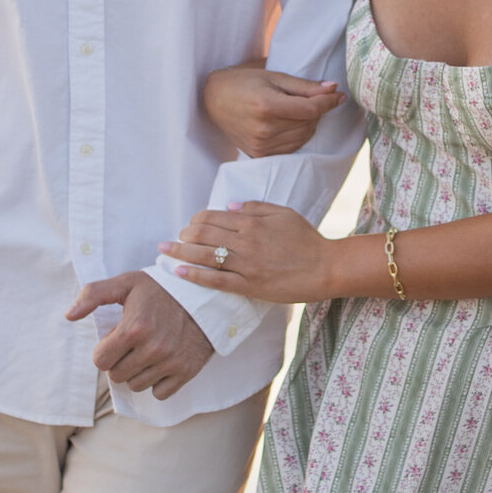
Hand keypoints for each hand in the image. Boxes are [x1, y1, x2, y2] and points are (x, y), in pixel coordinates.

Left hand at [66, 272, 213, 400]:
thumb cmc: (161, 289)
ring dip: (137, 372)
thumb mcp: (127, 283)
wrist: (205, 295)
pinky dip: (157, 382)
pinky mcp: (186, 371)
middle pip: (116, 376)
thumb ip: (93, 294)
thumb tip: (69, 315)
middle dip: (119, 361)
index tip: (117, 337)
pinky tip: (162, 362)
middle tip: (133, 344)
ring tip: (148, 350)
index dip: (105, 349)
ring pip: (136, 385)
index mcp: (134, 328)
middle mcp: (153, 348)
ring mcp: (171, 362)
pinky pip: (159, 393)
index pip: (100, 361)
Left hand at [160, 202, 333, 303]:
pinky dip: (195, 275)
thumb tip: (230, 206)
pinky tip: (179, 272)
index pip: (213, 217)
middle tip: (174, 238)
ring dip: (180, 252)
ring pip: (205, 256)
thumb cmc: (307, 239)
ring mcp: (246, 265)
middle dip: (183, 235)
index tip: (189, 225)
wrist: (325, 268)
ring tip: (165, 252)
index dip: (195, 220)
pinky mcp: (249, 286)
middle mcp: (245, 242)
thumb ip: (256, 207)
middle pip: (203, 234)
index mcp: (252, 222)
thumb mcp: (284, 213)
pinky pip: (216, 281)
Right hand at [204, 63, 344, 157]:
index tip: (338, 95)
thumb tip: (332, 88)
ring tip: (298, 109)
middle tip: (312, 97)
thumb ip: (303, 86)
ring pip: (304, 137)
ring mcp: (261, 145)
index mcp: (267, 106)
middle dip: (317, 110)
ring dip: (309, 123)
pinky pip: (292, 148)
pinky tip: (290, 123)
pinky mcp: (260, 155)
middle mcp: (264, 129)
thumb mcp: (273, 77)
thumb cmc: (243, 82)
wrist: (212, 99)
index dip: (328, 102)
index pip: (310, 110)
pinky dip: (298, 136)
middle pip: (309, 123)